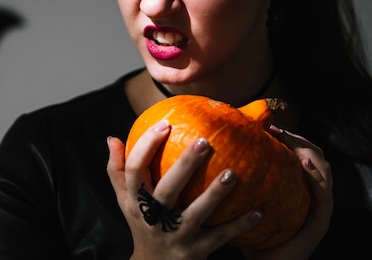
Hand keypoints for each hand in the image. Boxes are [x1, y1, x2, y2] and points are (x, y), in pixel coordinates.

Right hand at [107, 120, 262, 259]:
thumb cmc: (141, 223)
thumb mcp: (125, 200)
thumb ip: (117, 170)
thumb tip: (112, 138)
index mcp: (135, 202)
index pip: (133, 171)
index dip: (146, 147)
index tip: (165, 124)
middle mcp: (153, 219)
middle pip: (167, 191)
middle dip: (185, 165)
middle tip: (204, 141)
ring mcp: (175, 237)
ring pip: (195, 214)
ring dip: (215, 195)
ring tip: (233, 173)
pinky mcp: (195, 252)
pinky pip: (220, 237)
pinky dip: (239, 225)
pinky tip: (259, 210)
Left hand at [242, 126, 332, 259]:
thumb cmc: (249, 236)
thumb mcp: (244, 201)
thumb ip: (239, 180)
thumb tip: (213, 154)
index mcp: (297, 189)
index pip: (302, 154)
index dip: (289, 137)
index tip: (268, 125)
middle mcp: (311, 197)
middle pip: (316, 157)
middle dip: (298, 139)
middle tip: (276, 128)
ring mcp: (318, 210)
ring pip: (324, 172)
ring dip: (309, 152)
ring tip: (291, 140)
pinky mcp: (319, 224)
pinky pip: (324, 197)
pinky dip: (317, 178)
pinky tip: (303, 164)